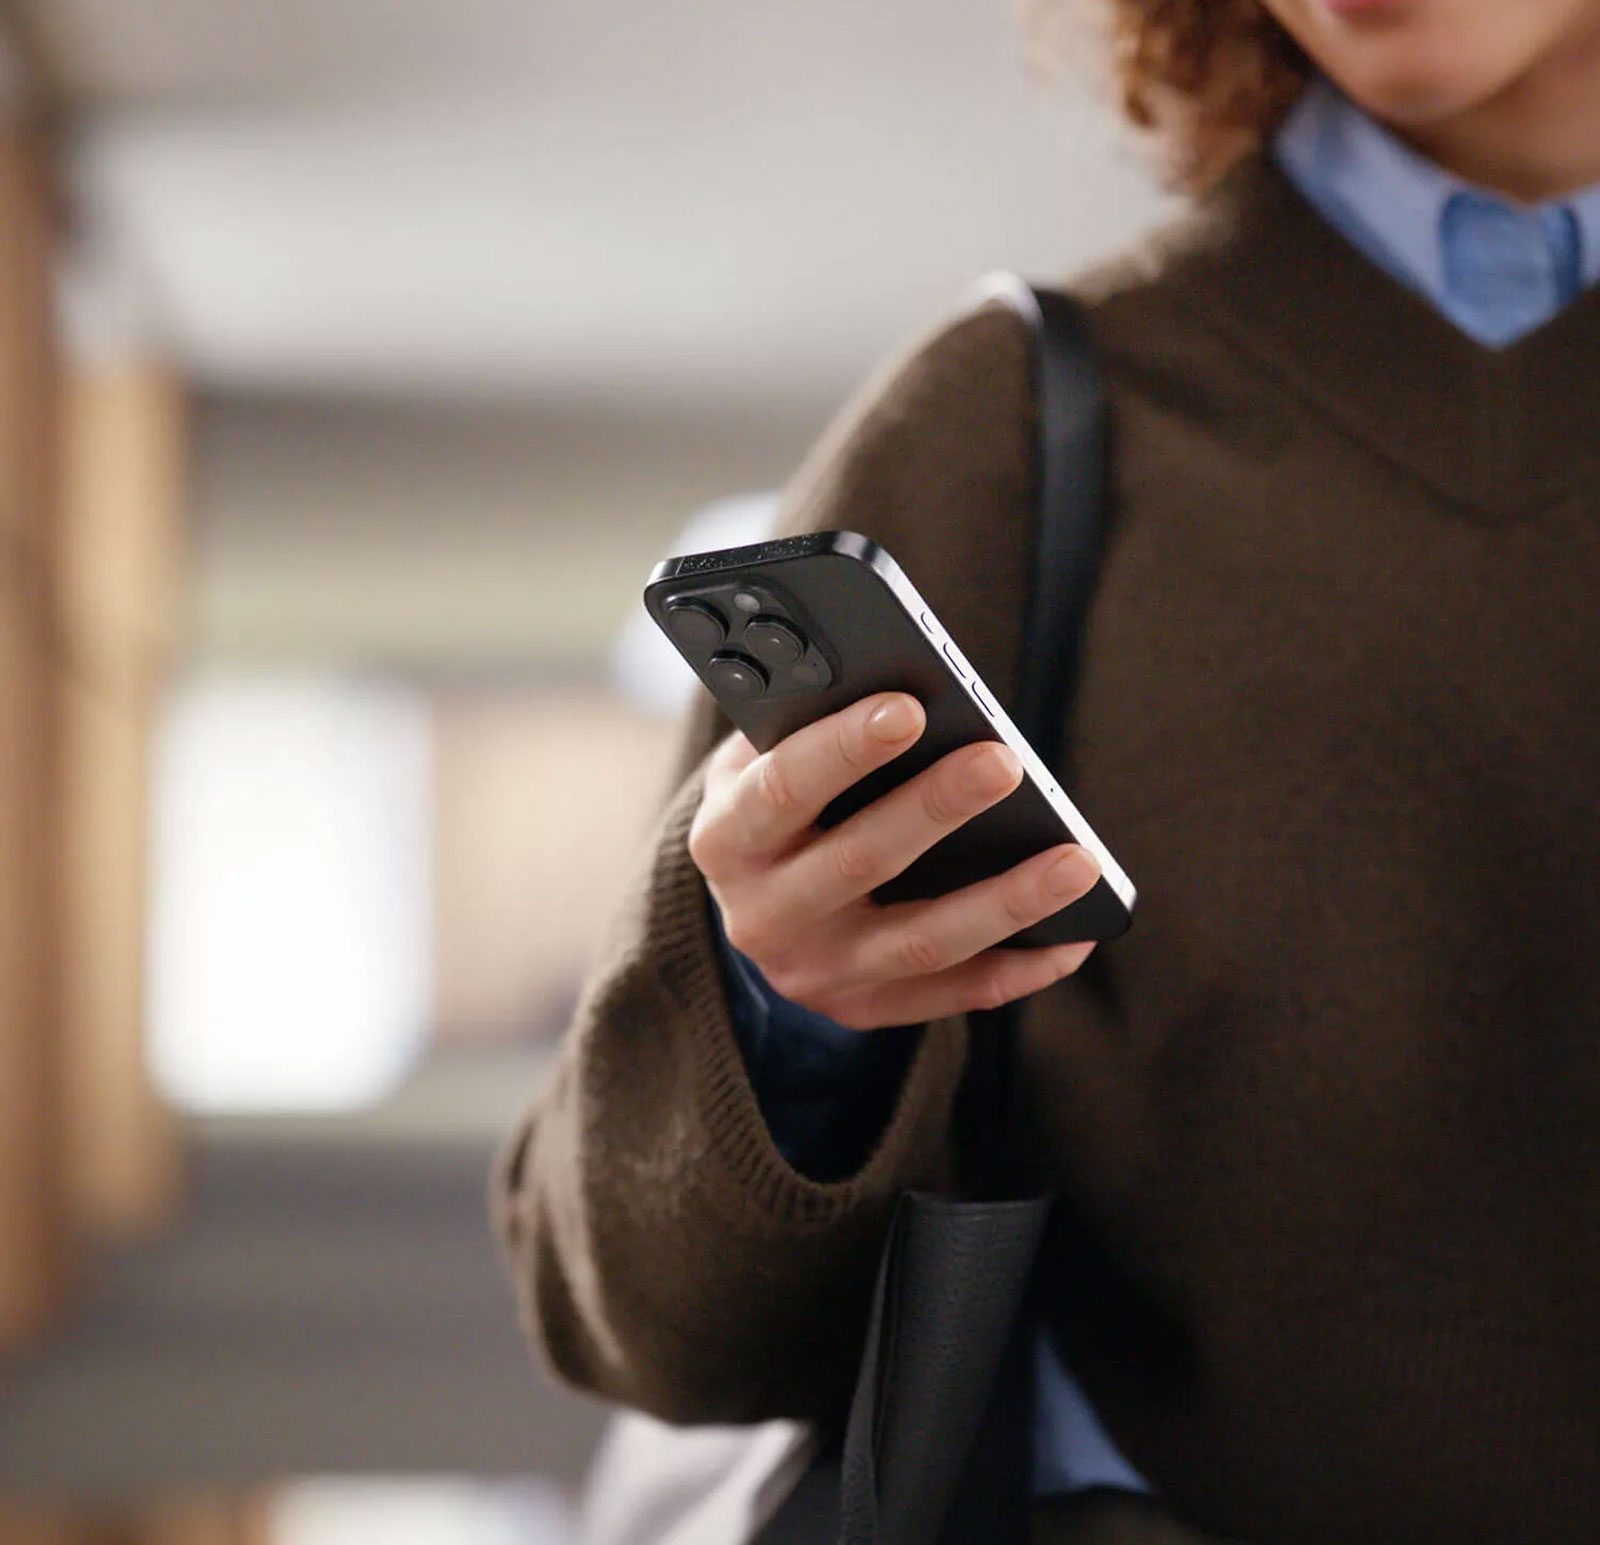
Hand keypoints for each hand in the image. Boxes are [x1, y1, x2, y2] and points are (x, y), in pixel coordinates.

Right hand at [688, 692, 1101, 1029]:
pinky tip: (1076, 936)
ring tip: (1077, 862)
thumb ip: (807, 725)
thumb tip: (905, 685)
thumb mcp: (762, 757)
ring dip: (1004, 902)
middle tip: (1003, 762)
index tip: (908, 707)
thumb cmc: (779, 796)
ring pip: (921, 942)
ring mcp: (817, 973)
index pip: (781, 791)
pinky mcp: (866, 1008)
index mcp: (726, 839)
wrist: (754, 898)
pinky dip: (1020, 967)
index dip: (843, 750)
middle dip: (935, 809)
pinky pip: (955, 994)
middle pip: (859, 863)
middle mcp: (763, 916)